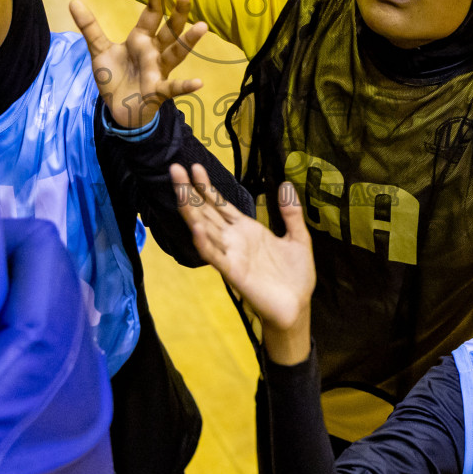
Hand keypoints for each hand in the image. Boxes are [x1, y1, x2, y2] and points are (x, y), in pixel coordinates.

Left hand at [70, 0, 207, 129]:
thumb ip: (90, 27)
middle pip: (169, 29)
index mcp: (141, 39)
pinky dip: (185, 86)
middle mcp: (154, 52)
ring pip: (176, 53)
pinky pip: (173, 88)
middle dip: (177, 13)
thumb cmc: (115, 78)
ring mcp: (158, 71)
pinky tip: (199, 83)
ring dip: (188, 41)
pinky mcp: (157, 91)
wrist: (118, 109)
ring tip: (202, 27)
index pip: (151, 14)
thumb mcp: (99, 50)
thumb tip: (73, 0)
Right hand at [173, 165, 314, 364]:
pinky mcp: (234, 273)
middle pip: (206, 211)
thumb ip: (290, 213)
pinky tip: (196, 227)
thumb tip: (286, 184)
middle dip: (190, 191)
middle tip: (173, 168)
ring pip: (204, 229)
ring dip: (191, 210)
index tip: (195, 166)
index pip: (220, 204)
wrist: (298, 306)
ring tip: (179, 190)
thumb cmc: (296, 276)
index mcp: (246, 229)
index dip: (207, 186)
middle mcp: (234, 239)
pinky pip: (215, 256)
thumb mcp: (299, 238)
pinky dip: (204, 243)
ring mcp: (231, 255)